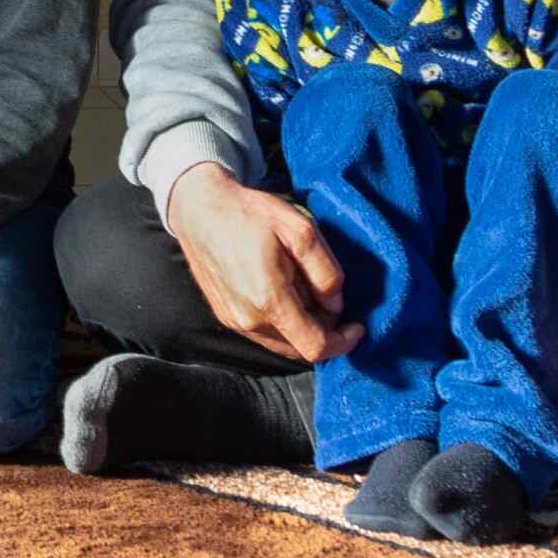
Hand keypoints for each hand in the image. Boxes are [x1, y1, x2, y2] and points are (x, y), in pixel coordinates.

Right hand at [166, 163, 360, 363]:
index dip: (343, 342)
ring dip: (303, 327)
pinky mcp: (226, 316)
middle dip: (323, 329)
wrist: (200, 210)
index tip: (357, 325)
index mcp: (269, 300)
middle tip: (327, 297)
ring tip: (305, 290)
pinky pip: (265, 334)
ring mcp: (234, 321)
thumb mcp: (301, 230)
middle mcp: (248, 320)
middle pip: (300, 347)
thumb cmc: (250, 214)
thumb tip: (335, 304)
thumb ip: (326, 272)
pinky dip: (283, 322)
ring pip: (283, 343)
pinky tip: (283, 290)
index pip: (315, 347)